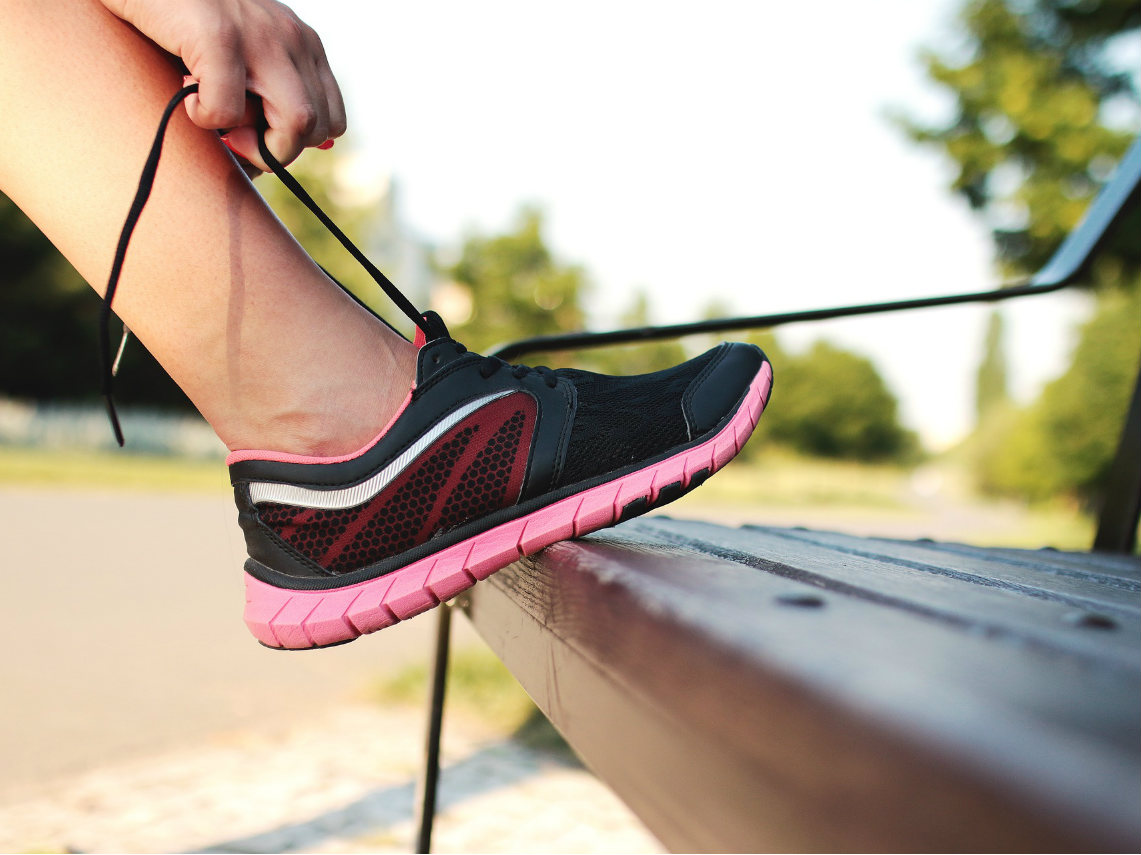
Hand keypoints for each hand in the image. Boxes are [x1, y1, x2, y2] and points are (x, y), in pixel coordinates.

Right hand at [100, 0, 345, 169]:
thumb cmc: (184, 22)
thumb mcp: (241, 55)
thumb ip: (263, 94)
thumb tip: (262, 164)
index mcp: (303, 44)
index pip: (331, 120)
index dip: (297, 143)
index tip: (257, 135)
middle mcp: (292, 37)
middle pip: (317, 127)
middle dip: (277, 151)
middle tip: (235, 136)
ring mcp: (261, 34)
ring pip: (297, 122)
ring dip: (256, 144)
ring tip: (216, 119)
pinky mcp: (218, 35)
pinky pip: (229, 109)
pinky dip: (205, 118)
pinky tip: (187, 95)